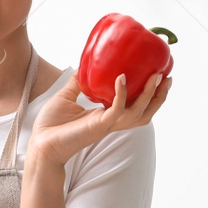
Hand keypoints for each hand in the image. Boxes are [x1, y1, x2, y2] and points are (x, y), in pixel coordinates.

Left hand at [27, 70, 169, 169]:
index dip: (151, 94)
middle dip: (159, 97)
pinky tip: (121, 79)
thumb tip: (84, 63)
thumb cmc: (51, 125)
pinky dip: (122, 95)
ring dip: (149, 95)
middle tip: (167, 77)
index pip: (137, 106)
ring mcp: (106, 125)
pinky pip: (117, 111)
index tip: (159, 75)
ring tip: (154, 76)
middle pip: (146, 113)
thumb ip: (78, 82)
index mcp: (107, 116)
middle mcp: (112, 122)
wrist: (40, 143)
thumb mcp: (66, 96)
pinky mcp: (98, 126)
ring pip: (139, 114)